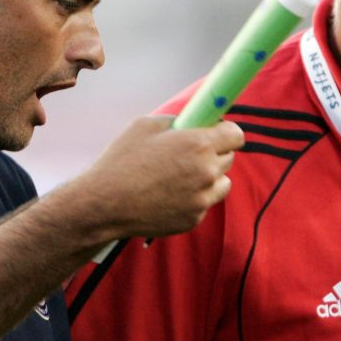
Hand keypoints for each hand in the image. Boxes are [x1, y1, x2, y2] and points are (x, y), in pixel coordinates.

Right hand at [72, 115, 244, 238]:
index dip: (226, 132)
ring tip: (180, 176)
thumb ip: (177, 121)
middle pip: (229, 158)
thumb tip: (193, 121)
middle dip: (214, 153)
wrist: (105, 204)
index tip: (217, 132)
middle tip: (189, 153)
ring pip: (222, 183)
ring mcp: (202, 199)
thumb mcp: (145, 125)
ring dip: (209, 178)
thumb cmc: (122, 160)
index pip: (236, 134)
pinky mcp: (194, 219)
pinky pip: (204, 203)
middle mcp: (207, 172)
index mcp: (198, 144)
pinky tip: (169, 194)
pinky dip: (194, 198)